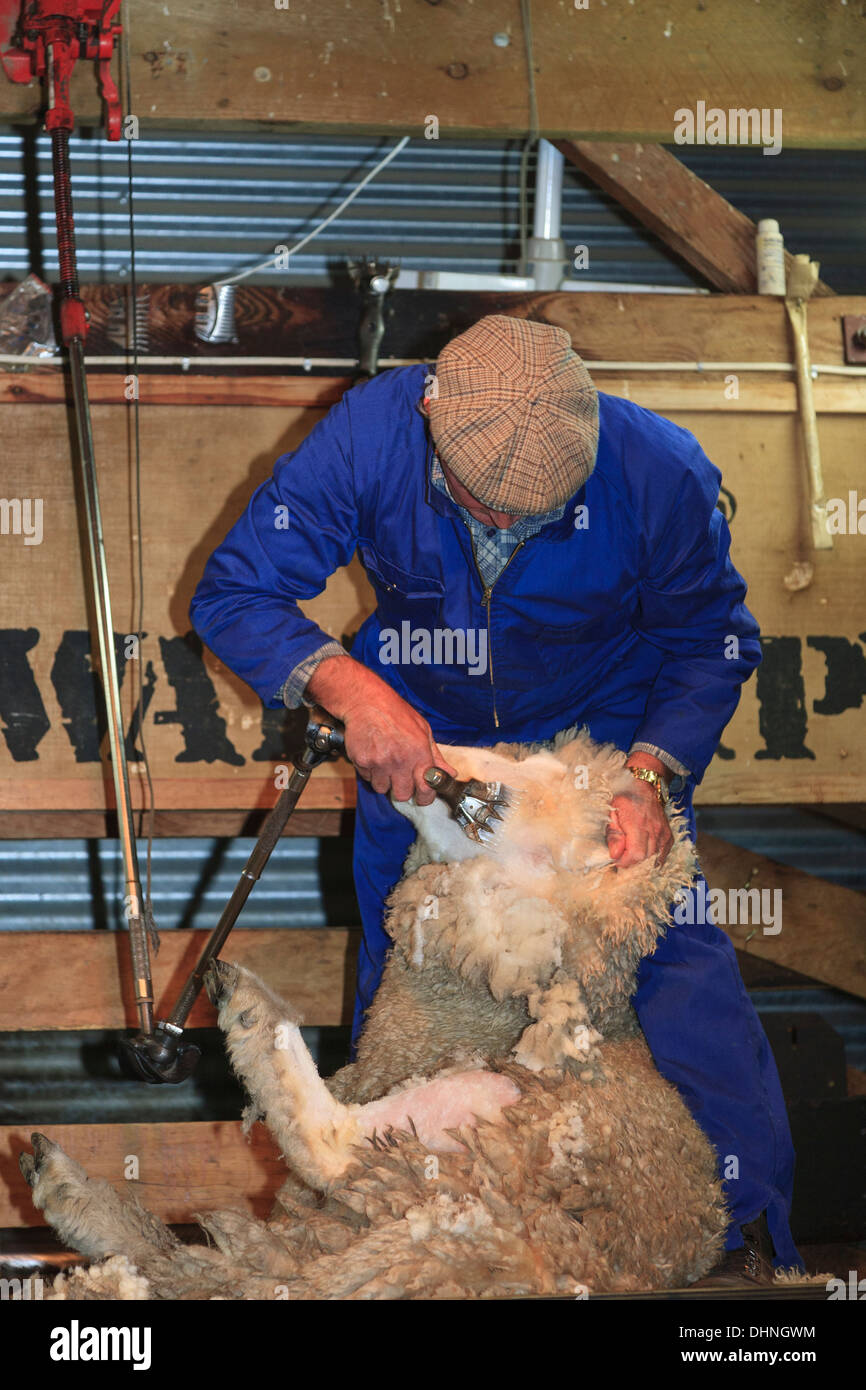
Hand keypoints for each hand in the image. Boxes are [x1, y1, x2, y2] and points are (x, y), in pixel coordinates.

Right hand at [306, 655, 456, 804]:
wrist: (367, 702)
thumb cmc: (397, 714)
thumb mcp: (423, 731)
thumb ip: (436, 756)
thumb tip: (450, 774)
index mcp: (419, 753)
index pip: (426, 789)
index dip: (425, 797)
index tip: (422, 797)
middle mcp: (400, 760)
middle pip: (402, 794)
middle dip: (402, 790)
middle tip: (400, 778)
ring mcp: (379, 762)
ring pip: (382, 789)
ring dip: (384, 781)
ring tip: (385, 763)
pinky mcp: (362, 761)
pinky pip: (367, 778)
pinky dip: (370, 771)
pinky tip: (373, 754)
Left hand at [607, 777, 672, 867]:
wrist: (644, 787)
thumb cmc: (625, 800)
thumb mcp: (612, 814)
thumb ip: (613, 836)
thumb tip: (614, 855)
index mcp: (638, 824)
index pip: (636, 854)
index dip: (624, 862)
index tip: (615, 859)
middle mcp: (654, 829)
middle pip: (645, 858)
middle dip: (631, 862)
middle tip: (622, 857)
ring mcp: (663, 832)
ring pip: (654, 858)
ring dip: (642, 861)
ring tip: (631, 855)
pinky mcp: (668, 834)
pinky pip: (664, 853)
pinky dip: (654, 858)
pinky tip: (645, 855)